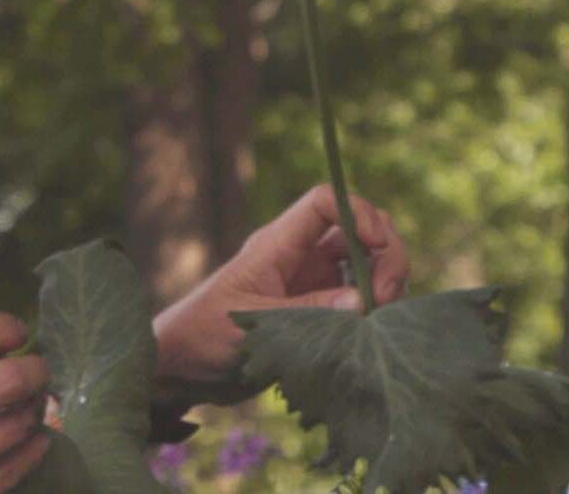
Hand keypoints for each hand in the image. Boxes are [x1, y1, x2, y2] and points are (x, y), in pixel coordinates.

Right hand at [0, 312, 51, 493]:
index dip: (3, 328)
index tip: (16, 331)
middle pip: (5, 381)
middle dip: (34, 369)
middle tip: (36, 368)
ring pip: (17, 427)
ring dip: (34, 409)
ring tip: (31, 403)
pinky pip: (10, 472)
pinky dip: (30, 451)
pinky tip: (31, 440)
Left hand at [151, 184, 409, 383]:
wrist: (182, 367)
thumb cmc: (204, 335)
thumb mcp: (254, 322)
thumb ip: (306, 311)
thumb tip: (362, 301)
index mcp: (277, 244)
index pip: (326, 202)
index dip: (359, 213)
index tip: (377, 246)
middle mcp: (298, 255)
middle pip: (358, 230)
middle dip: (385, 255)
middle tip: (386, 300)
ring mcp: (310, 282)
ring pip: (365, 264)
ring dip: (384, 285)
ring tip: (379, 322)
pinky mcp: (316, 310)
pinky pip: (358, 296)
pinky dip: (374, 309)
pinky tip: (371, 334)